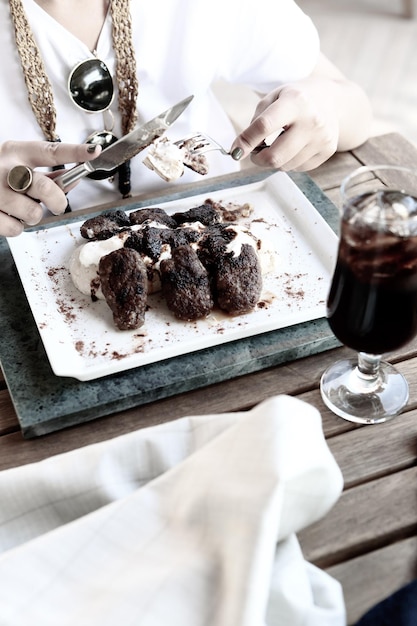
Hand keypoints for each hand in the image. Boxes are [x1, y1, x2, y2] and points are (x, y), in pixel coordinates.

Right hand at [0, 140, 101, 236]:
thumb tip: (76, 178)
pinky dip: (16, 227)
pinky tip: (6, 216)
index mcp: (14, 151)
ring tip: (20, 208)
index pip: (50, 151)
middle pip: (46, 189)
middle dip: (58, 201)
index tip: (94, 152)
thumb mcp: (17, 164)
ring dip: (32, 216)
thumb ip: (47, 172)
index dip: (74, 152)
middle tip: (57, 205)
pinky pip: (16, 229)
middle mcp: (4, 168)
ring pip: (33, 214)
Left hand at [230, 53, 371, 172]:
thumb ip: (257, 120)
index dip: (246, 141)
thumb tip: (241, 149)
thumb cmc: (296, 99)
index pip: (265, 126)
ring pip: (285, 166)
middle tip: (255, 152)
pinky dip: (289, 162)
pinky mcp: (328, 151)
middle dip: (258, 159)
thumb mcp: (275, 97)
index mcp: (295, 101)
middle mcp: (312, 121)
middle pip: (275, 156)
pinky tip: (293, 148)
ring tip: (277, 144)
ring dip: (274, 161)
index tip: (235, 151)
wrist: (332, 100)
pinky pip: (298, 168)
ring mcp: (322, 138)